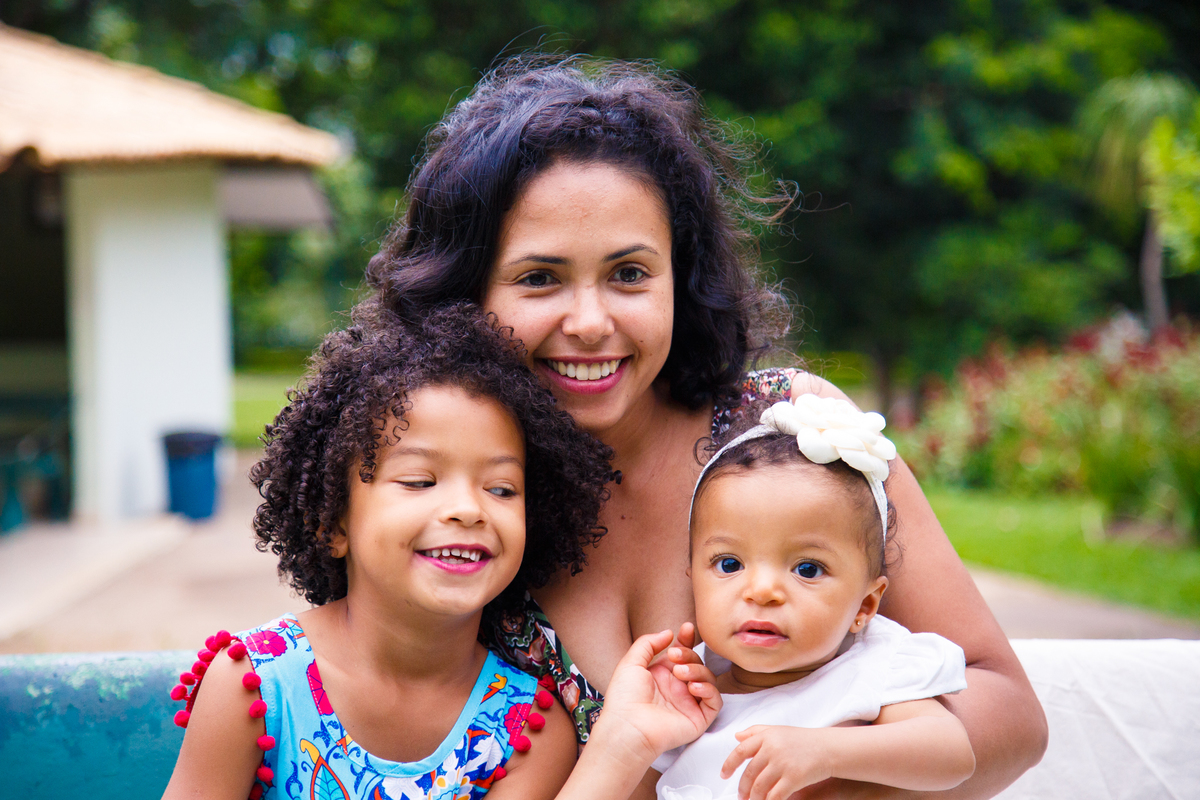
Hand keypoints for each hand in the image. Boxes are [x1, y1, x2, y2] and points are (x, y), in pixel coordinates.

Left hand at [595, 628, 721, 761]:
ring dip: (698, 670)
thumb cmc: (624, 698)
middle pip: (696, 663)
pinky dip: (708, 690)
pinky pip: (714, 701)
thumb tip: (669, 633)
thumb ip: (648, 643)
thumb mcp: (631, 662)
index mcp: (662, 674)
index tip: (686, 628)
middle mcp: (677, 687)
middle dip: (689, 654)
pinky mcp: (698, 718)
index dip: (687, 640)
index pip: (682, 654)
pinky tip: (693, 688)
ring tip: (680, 673)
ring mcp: (688, 702)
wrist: (628, 727)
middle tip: (675, 657)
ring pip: (708, 679)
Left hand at [722, 726, 833, 799]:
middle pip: (749, 773)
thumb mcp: (777, 730)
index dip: (729, 764)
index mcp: (766, 736)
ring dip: (754, 798)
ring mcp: (783, 763)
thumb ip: (756, 732)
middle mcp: (772, 748)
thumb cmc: (802, 740)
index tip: (723, 775)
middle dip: (742, 788)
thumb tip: (736, 736)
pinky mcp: (794, 777)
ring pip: (760, 787)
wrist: (827, 748)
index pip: (740, 751)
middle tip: (741, 796)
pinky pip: (775, 795)